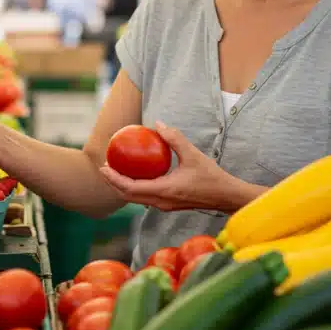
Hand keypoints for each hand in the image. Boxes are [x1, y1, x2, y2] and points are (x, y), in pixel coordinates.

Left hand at [98, 121, 251, 212]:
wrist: (226, 197)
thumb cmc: (212, 177)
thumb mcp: (193, 154)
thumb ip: (174, 138)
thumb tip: (158, 123)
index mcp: (164, 191)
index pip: (131, 188)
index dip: (114, 179)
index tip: (103, 168)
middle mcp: (161, 202)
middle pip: (128, 197)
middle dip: (113, 184)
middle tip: (104, 168)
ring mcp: (164, 205)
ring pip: (136, 199)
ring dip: (122, 187)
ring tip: (114, 172)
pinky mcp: (169, 204)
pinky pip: (146, 197)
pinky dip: (135, 188)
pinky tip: (135, 175)